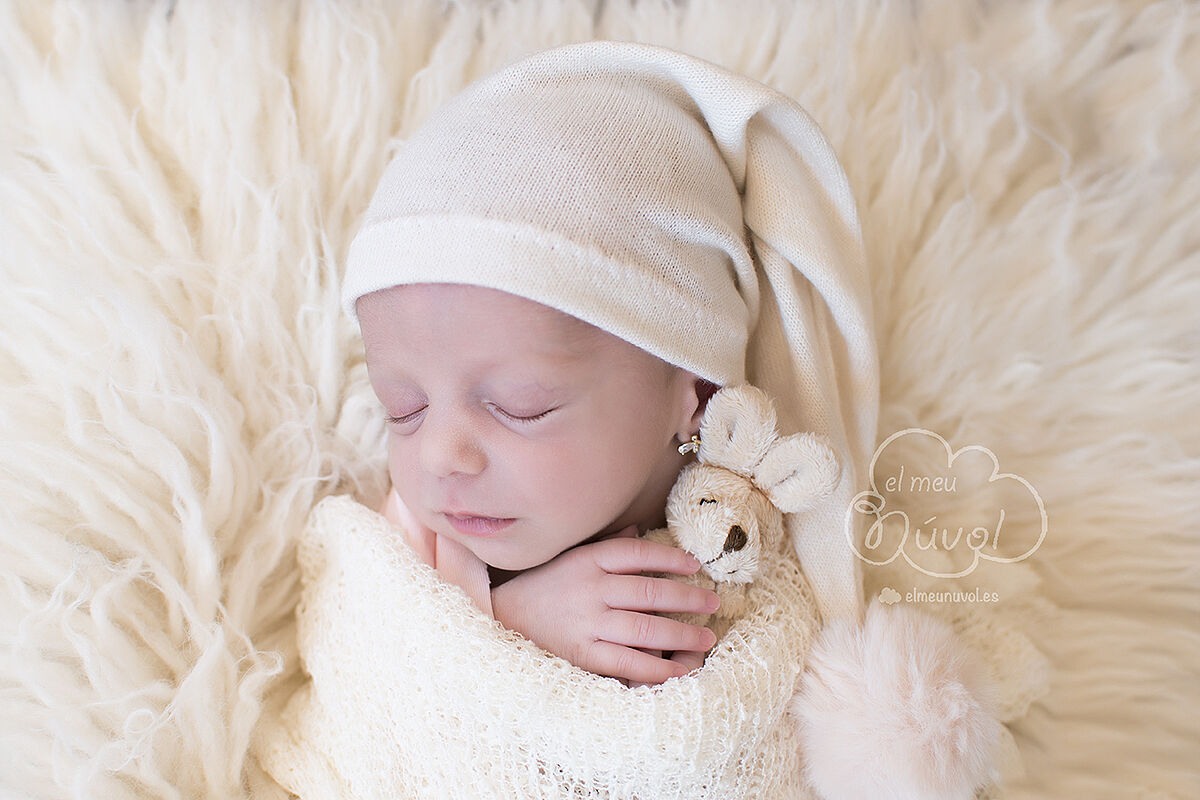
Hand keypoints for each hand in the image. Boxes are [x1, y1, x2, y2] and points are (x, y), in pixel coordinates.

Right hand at [490, 525, 720, 685]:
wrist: (504, 617)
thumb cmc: (544, 584)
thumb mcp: (571, 556)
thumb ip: (606, 546)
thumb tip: (637, 530)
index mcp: (589, 560)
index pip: (638, 554)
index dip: (671, 557)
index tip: (696, 565)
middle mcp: (591, 589)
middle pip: (650, 592)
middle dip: (688, 599)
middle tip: (713, 604)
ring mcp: (588, 623)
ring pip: (646, 629)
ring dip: (682, 635)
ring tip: (706, 638)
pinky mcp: (583, 654)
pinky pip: (627, 662)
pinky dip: (656, 668)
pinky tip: (678, 670)